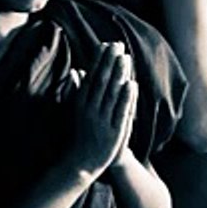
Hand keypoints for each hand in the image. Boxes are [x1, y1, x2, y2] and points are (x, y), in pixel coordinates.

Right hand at [65, 42, 136, 181]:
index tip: (105, 45)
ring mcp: (101, 121)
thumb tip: (76, 70)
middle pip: (101, 81)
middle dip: (109, 62)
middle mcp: (89, 110)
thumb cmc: (80, 133)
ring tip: (126, 58)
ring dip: (119, 74)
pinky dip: (126, 97)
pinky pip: (120, 111)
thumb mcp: (75, 110)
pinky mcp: (113, 132)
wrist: (82, 162)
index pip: (91, 77)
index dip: (99, 60)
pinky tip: (132, 83)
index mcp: (80, 103)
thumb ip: (76, 90)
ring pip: (111, 94)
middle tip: (117, 45)